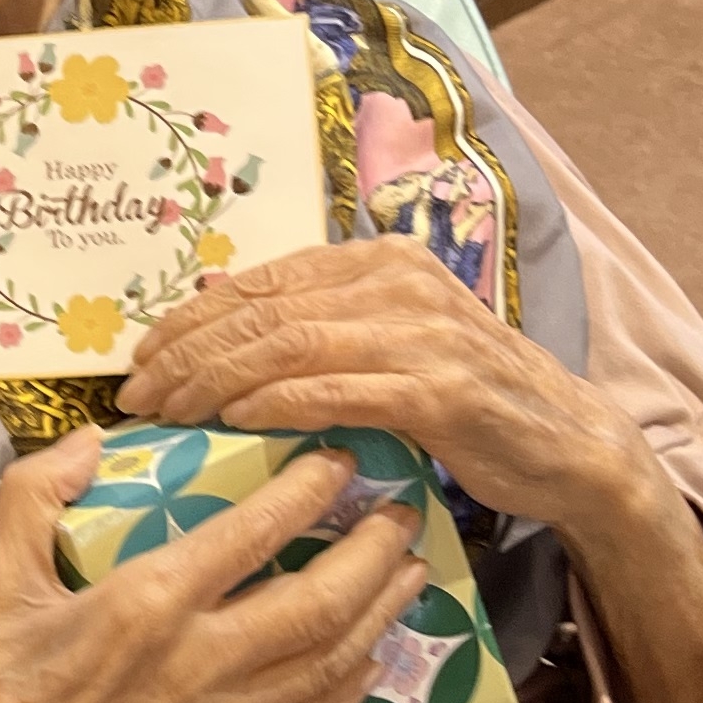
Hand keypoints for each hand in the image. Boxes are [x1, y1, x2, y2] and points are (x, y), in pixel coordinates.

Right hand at [0, 429, 428, 702]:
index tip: (340, 459)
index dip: (308, 491)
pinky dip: (347, 689)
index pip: (254, 533)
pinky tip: (368, 662)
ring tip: (406, 574)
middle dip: (371, 553)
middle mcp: (200, 663)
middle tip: (402, 514)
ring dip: (378, 615)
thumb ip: (40, 491)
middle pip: (319, 602)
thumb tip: (96, 438)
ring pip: (327, 664)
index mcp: (148, 603)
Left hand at [116, 238, 633, 529]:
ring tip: (169, 411)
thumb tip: (218, 318)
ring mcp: (422, 334)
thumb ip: (319, 325)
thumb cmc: (463, 399)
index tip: (141, 357)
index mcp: (378, 261)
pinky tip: (234, 421)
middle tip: (137, 394)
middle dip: (188, 352)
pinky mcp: (440, 390)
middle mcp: (398, 283)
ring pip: (290, 347)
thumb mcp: (386, 344)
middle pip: (265, 312)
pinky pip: (337, 390)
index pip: (262, 281)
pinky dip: (277, 404)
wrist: (564, 442)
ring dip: (215, 380)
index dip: (191, 318)